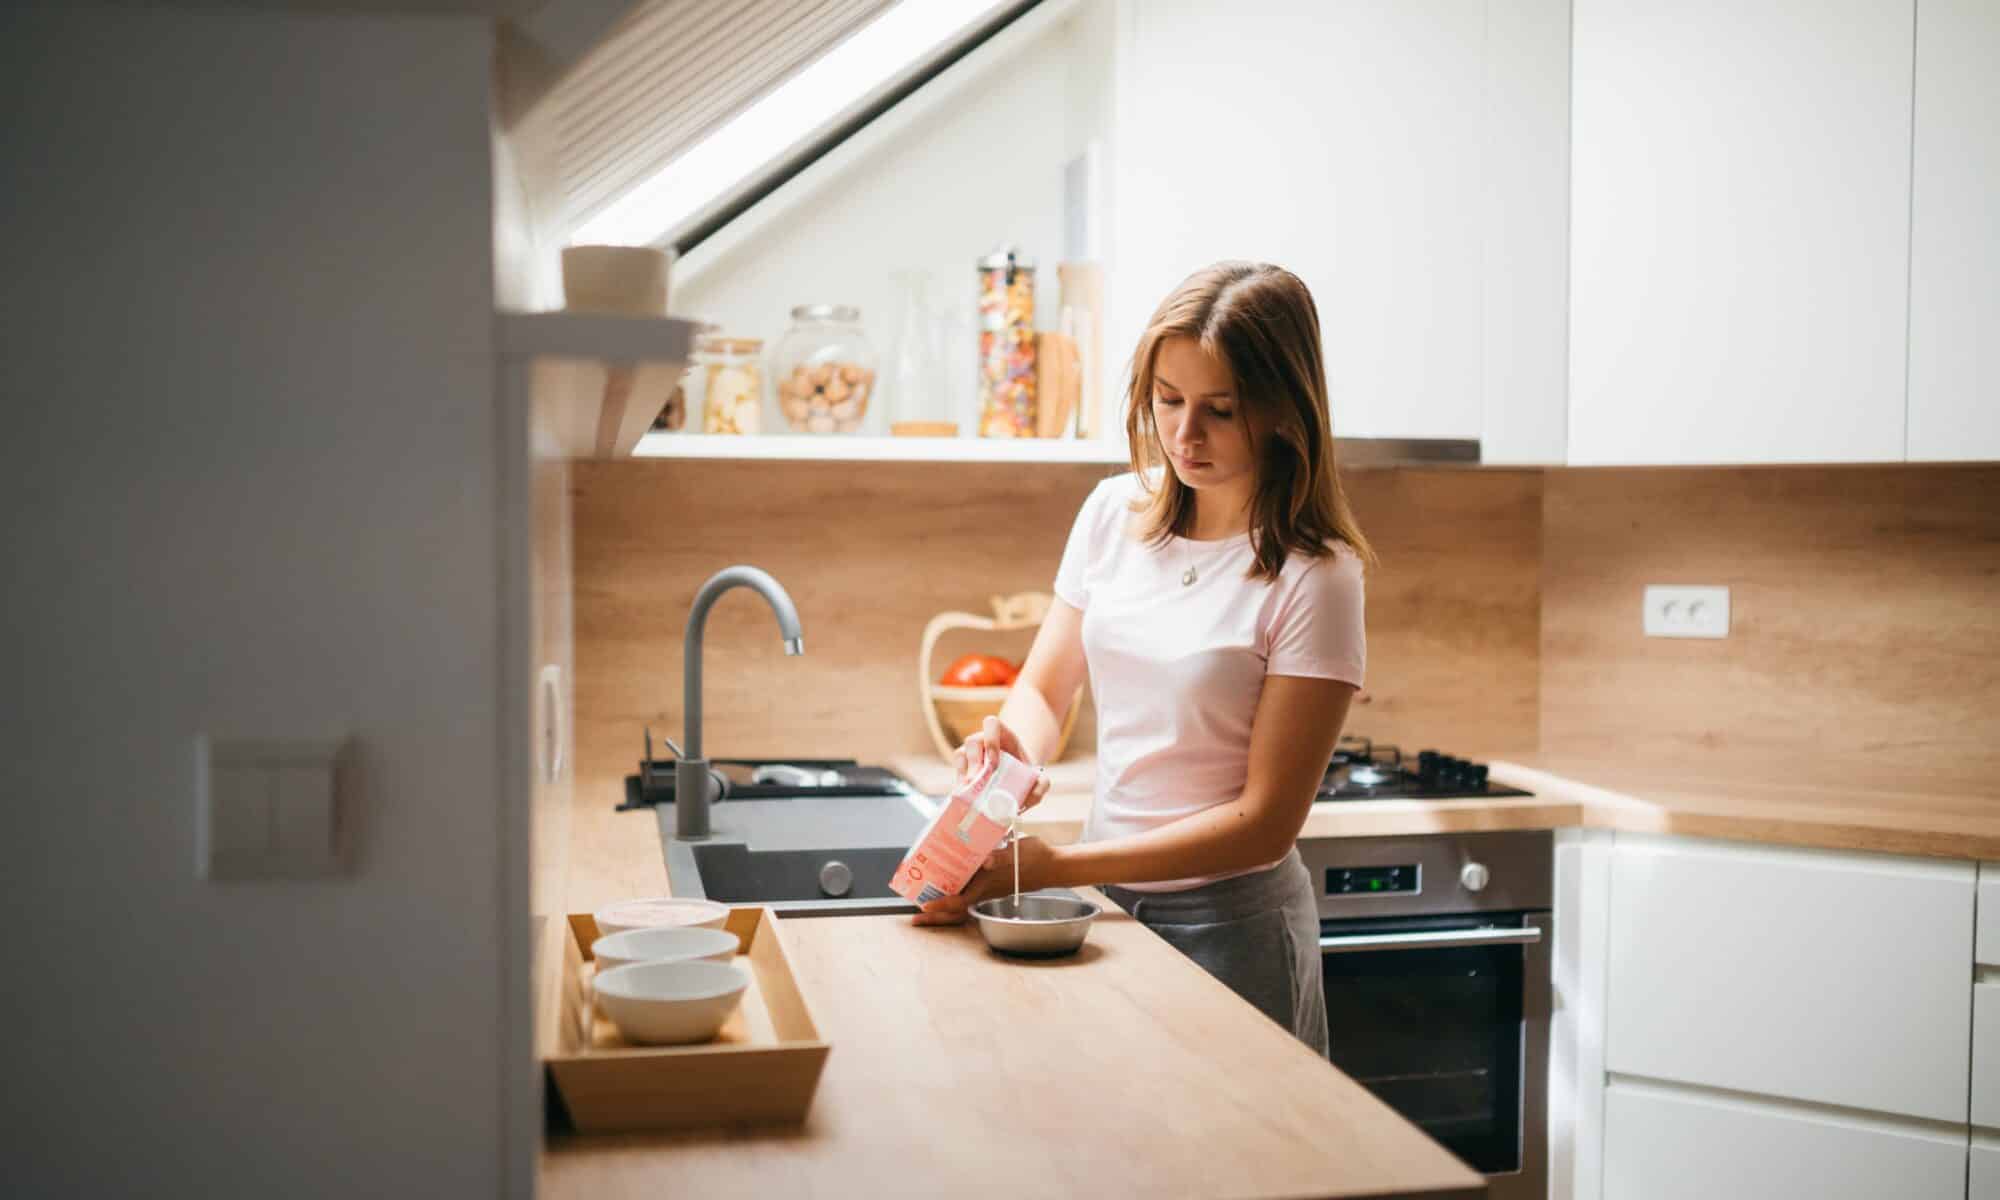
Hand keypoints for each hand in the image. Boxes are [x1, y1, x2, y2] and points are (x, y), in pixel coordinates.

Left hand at [912, 836, 1061, 926]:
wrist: (1052, 864)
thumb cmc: (1035, 858)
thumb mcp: (1018, 852)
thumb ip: (1002, 856)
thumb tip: (988, 860)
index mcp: (988, 885)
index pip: (961, 901)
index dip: (943, 906)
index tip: (926, 906)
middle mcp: (985, 890)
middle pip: (956, 911)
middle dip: (936, 917)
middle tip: (916, 918)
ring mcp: (987, 889)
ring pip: (960, 904)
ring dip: (942, 906)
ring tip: (923, 903)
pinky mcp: (990, 884)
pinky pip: (968, 893)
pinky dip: (954, 893)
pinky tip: (944, 884)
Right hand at [952, 716, 1049, 811]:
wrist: (1016, 781)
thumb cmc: (1026, 775)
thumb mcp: (1039, 777)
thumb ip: (1042, 784)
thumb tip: (1030, 797)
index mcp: (1002, 734)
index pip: (991, 723)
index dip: (990, 740)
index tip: (995, 763)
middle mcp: (983, 740)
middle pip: (972, 741)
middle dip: (974, 762)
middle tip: (977, 782)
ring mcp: (971, 753)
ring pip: (960, 754)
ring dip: (964, 773)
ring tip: (970, 791)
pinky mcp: (963, 768)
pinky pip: (956, 771)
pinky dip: (960, 783)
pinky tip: (966, 796)